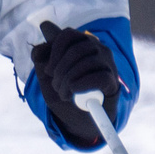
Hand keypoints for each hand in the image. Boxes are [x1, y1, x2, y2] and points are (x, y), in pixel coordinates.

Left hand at [32, 20, 121, 146]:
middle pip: (76, 50)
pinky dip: (82, 85)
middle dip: (60, 70)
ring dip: (68, 81)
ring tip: (64, 94)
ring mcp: (107, 63)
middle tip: (56, 86)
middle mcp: (96, 48)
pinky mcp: (113, 81)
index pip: (67, 34)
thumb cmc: (63, 91)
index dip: (54, 51)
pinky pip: (99, 77)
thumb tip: (42, 38)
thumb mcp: (45, 74)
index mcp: (80, 42)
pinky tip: (75, 92)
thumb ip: (41, 56)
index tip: (48, 70)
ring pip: (87, 63)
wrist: (76, 119)